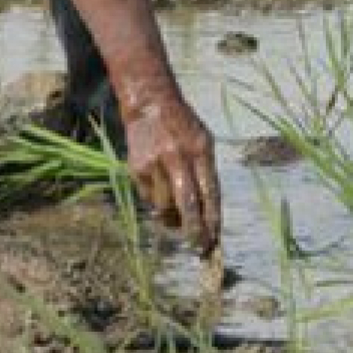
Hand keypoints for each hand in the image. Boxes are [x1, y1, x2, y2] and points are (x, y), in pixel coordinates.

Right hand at [122, 92, 220, 253]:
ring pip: (165, 206)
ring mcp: (155, 164)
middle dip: (194, 230)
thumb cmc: (184, 126)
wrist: (150, 105)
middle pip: (188, 203)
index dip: (213, 219)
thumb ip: (207, 172)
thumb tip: (208, 211)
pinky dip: (157, 203)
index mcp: (201, 149)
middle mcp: (178, 157)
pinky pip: (149, 198)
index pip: (210, 191)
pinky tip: (161, 192)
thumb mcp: (204, 140)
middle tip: (200, 248)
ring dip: (173, 219)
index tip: (215, 240)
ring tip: (178, 220)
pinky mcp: (137, 169)